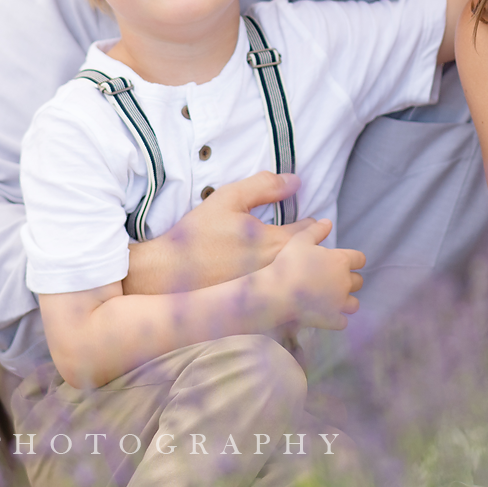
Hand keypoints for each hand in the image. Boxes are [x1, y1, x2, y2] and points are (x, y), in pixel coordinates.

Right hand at [124, 172, 310, 293]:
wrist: (168, 274)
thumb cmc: (197, 235)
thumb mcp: (228, 199)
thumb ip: (264, 186)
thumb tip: (295, 181)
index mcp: (272, 243)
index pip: (307, 233)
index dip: (315, 226)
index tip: (319, 223)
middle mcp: (274, 270)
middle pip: (307, 260)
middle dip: (315, 251)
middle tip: (319, 243)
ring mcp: (264, 291)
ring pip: (295, 279)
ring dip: (302, 270)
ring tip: (304, 262)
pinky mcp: (253, 304)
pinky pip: (280, 294)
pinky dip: (285, 287)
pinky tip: (280, 282)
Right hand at [260, 220, 365, 330]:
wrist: (277, 293)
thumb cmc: (288, 264)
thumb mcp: (300, 240)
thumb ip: (316, 230)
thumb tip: (328, 221)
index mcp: (341, 261)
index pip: (360, 259)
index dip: (354, 259)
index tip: (347, 261)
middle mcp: (345, 282)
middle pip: (359, 282)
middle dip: (351, 280)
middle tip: (337, 280)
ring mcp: (340, 303)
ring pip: (354, 304)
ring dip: (347, 302)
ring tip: (335, 300)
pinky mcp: (332, 320)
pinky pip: (342, 322)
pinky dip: (337, 320)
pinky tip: (327, 316)